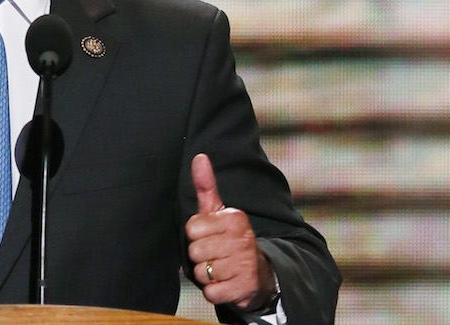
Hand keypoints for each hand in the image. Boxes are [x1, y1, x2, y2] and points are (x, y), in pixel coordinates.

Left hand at [185, 153, 277, 311]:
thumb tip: (199, 156)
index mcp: (234, 218)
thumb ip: (206, 186)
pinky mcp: (244, 288)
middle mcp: (243, 239)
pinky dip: (215, 291)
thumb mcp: (218, 213)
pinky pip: (211, 292)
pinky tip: (227, 284)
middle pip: (194, 251)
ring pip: (202, 272)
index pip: (191, 229)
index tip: (212, 236)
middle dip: (200, 257)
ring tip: (222, 269)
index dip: (197, 236)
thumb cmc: (230, 240)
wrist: (258, 274)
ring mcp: (245, 264)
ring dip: (207, 275)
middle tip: (217, 255)